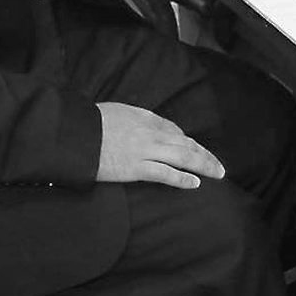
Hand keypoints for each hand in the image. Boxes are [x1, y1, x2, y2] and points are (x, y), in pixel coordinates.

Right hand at [96, 102, 224, 188]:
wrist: (76, 133)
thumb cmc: (89, 123)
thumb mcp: (114, 111)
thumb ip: (130, 119)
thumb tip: (135, 126)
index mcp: (144, 116)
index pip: (173, 130)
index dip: (187, 141)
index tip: (194, 150)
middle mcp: (150, 132)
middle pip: (185, 143)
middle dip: (204, 154)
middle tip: (219, 165)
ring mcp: (145, 150)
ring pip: (183, 157)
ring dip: (203, 165)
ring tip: (217, 173)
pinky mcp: (136, 168)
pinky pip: (165, 174)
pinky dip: (182, 179)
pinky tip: (195, 183)